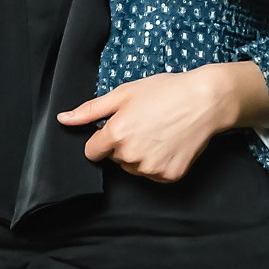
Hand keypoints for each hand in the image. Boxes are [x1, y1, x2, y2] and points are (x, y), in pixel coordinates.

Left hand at [56, 63, 268, 183]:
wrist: (205, 101)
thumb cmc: (165, 92)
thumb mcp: (124, 94)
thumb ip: (90, 110)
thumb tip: (63, 119)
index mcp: (115, 135)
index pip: (92, 152)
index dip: (102, 140)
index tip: (118, 129)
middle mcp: (131, 156)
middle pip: (115, 159)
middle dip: (123, 145)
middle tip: (145, 124)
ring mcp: (151, 169)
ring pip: (134, 168)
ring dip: (140, 155)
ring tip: (159, 132)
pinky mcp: (169, 176)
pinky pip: (153, 174)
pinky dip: (159, 163)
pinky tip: (170, 144)